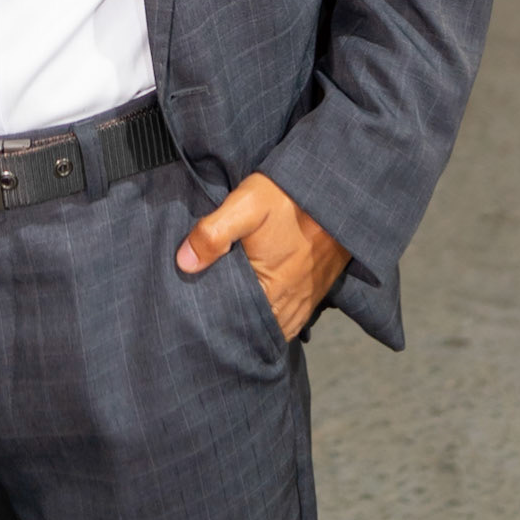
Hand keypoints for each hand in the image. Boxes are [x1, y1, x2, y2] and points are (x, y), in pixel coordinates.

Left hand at [175, 172, 348, 338]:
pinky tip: (262, 306)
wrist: (336, 191)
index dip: (215, 319)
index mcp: (270, 289)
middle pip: (256, 328)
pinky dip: (276, 318)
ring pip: (275, 327)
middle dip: (234, 324)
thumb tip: (184, 262)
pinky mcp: (316, 290)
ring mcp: (305, 299)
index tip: (198, 311)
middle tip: (210, 313)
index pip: (236, 321)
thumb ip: (213, 233)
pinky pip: (293, 319)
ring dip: (256, 323)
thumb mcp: (246, 205)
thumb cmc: (289, 196)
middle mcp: (290, 303)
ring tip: (232, 312)